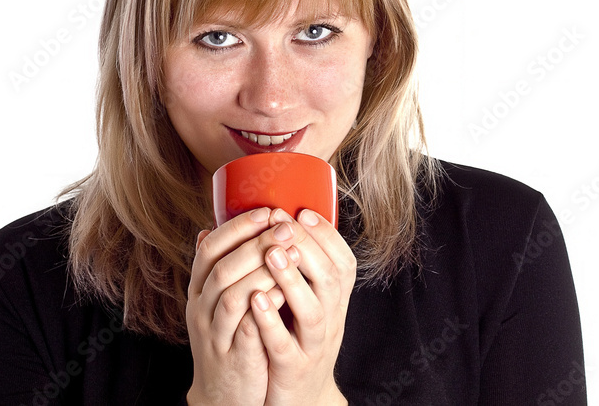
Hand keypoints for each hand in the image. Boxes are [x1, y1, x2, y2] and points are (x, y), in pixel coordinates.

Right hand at [185, 207, 299, 405]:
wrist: (223, 396)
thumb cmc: (228, 338)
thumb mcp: (217, 302)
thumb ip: (221, 267)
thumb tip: (213, 226)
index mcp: (199, 291)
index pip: (209, 250)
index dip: (237, 228)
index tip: (266, 210)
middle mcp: (202, 310)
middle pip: (221, 269)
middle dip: (255, 243)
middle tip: (285, 226)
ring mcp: (216, 334)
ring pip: (230, 297)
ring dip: (261, 271)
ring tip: (291, 253)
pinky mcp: (235, 357)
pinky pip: (246, 329)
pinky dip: (265, 308)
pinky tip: (285, 292)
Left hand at [250, 208, 354, 405]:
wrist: (300, 397)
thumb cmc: (297, 339)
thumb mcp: (305, 302)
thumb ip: (297, 267)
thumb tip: (275, 219)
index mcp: (333, 300)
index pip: (343, 262)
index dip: (327, 236)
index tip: (303, 212)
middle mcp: (330, 319)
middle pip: (329, 279)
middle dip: (307, 248)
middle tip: (283, 226)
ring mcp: (314, 346)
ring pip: (312, 311)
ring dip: (292, 280)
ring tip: (270, 254)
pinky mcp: (294, 369)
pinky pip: (284, 345)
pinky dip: (271, 321)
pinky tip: (255, 299)